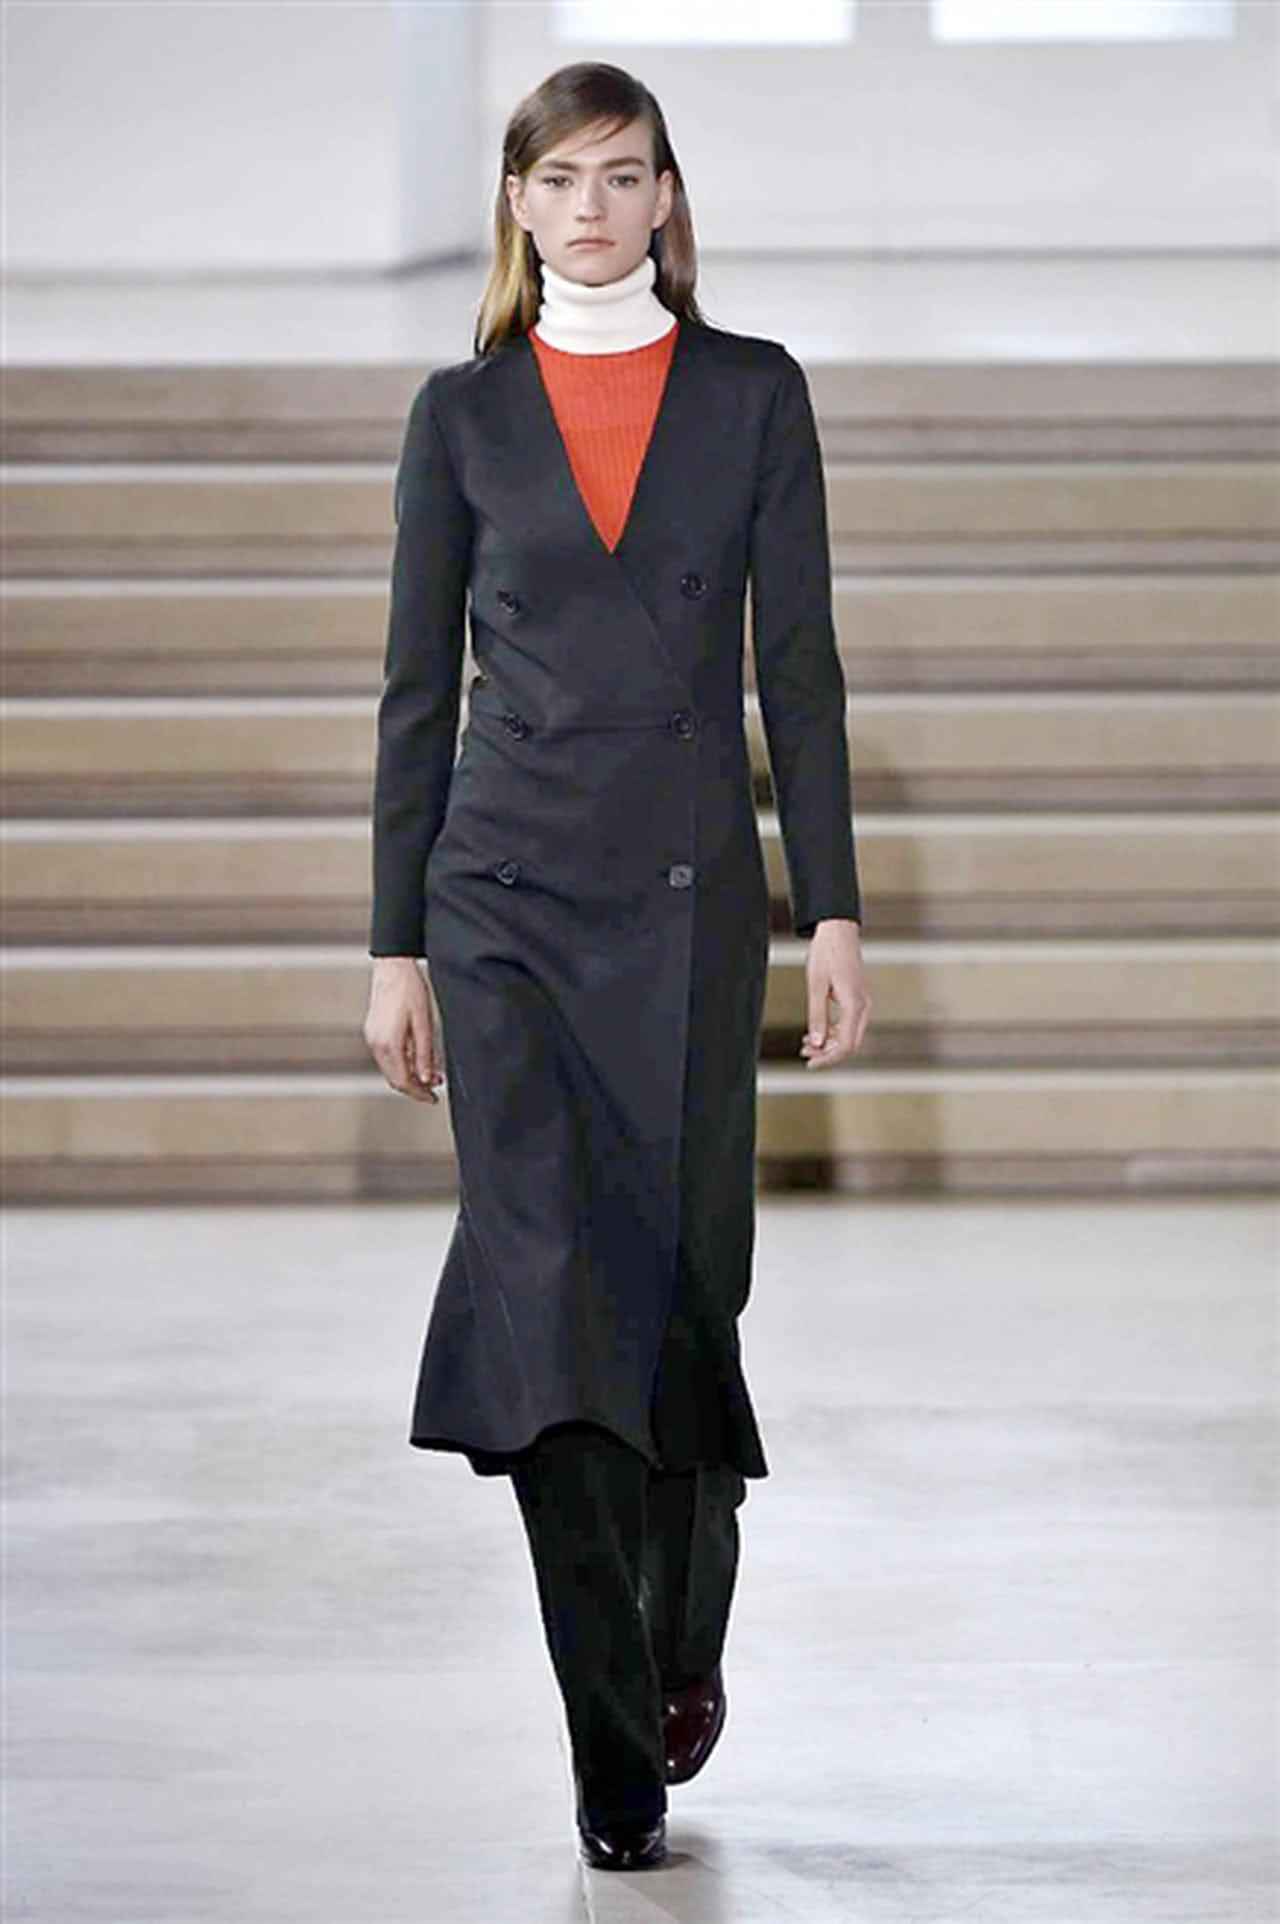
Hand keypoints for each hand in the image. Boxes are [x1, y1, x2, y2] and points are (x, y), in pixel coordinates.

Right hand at [362, 957, 443, 1101]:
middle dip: (415, 1087)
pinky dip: (402, 1063)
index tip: (433, 1098)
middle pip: (394, 1078)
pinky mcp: (373, 1031)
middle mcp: (376, 1044)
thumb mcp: (423, 1024)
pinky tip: (416, 1058)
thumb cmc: (409, 990)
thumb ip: (424, 1054)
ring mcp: (372, 1038)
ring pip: (390, 1069)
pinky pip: (387, 1056)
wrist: (392, 968)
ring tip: (430, 1073)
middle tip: (434, 1088)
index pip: (403, 1081)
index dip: (419, 1094)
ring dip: (409, 1075)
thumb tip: (427, 1079)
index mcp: (388, 1044)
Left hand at [799, 920, 870, 1067]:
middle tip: (805, 1055)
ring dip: (829, 1043)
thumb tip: (816, 1043)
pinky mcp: (857, 998)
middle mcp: (863, 1006)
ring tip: (806, 1045)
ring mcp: (862, 1002)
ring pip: (850, 1035)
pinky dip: (833, 1032)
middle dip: (828, 1054)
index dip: (828, 1059)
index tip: (811, 1065)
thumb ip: (817, 1016)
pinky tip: (817, 1032)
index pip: (846, 1044)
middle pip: (850, 1043)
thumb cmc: (826, 954)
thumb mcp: (816, 986)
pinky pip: (849, 1023)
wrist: (837, 931)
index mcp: (854, 1004)